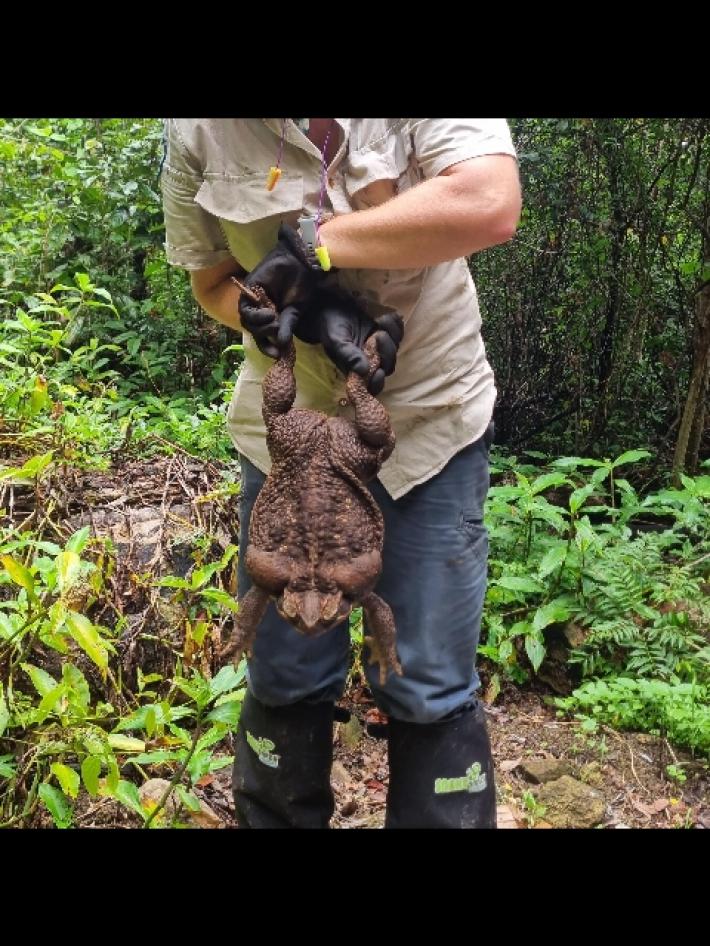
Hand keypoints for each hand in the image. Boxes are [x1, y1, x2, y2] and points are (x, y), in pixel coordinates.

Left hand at [238, 223, 322, 356]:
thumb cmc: (301, 285)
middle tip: (277, 331)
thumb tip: (281, 345)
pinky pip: (245, 310)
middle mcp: (260, 309)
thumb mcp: (295, 310)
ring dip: (260, 326)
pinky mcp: (248, 290)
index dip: (267, 347)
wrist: (300, 262)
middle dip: (265, 336)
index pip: (264, 336)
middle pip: (254, 330)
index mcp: (271, 316)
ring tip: (274, 320)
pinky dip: (256, 316)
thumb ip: (287, 326)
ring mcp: (253, 300)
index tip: (276, 355)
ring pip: (248, 322)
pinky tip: (269, 314)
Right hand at [301, 287, 403, 394]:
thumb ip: (348, 356)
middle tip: (378, 334)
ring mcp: (381, 347)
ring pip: (395, 348)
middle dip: (387, 351)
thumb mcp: (336, 342)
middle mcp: (372, 361)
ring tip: (380, 321)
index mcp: (357, 369)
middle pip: (389, 365)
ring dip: (392, 334)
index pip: (372, 385)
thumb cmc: (331, 328)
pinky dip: (396, 325)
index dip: (378, 382)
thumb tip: (363, 371)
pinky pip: (399, 333)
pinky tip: (387, 317)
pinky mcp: (387, 333)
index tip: (379, 371)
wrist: (333, 308)